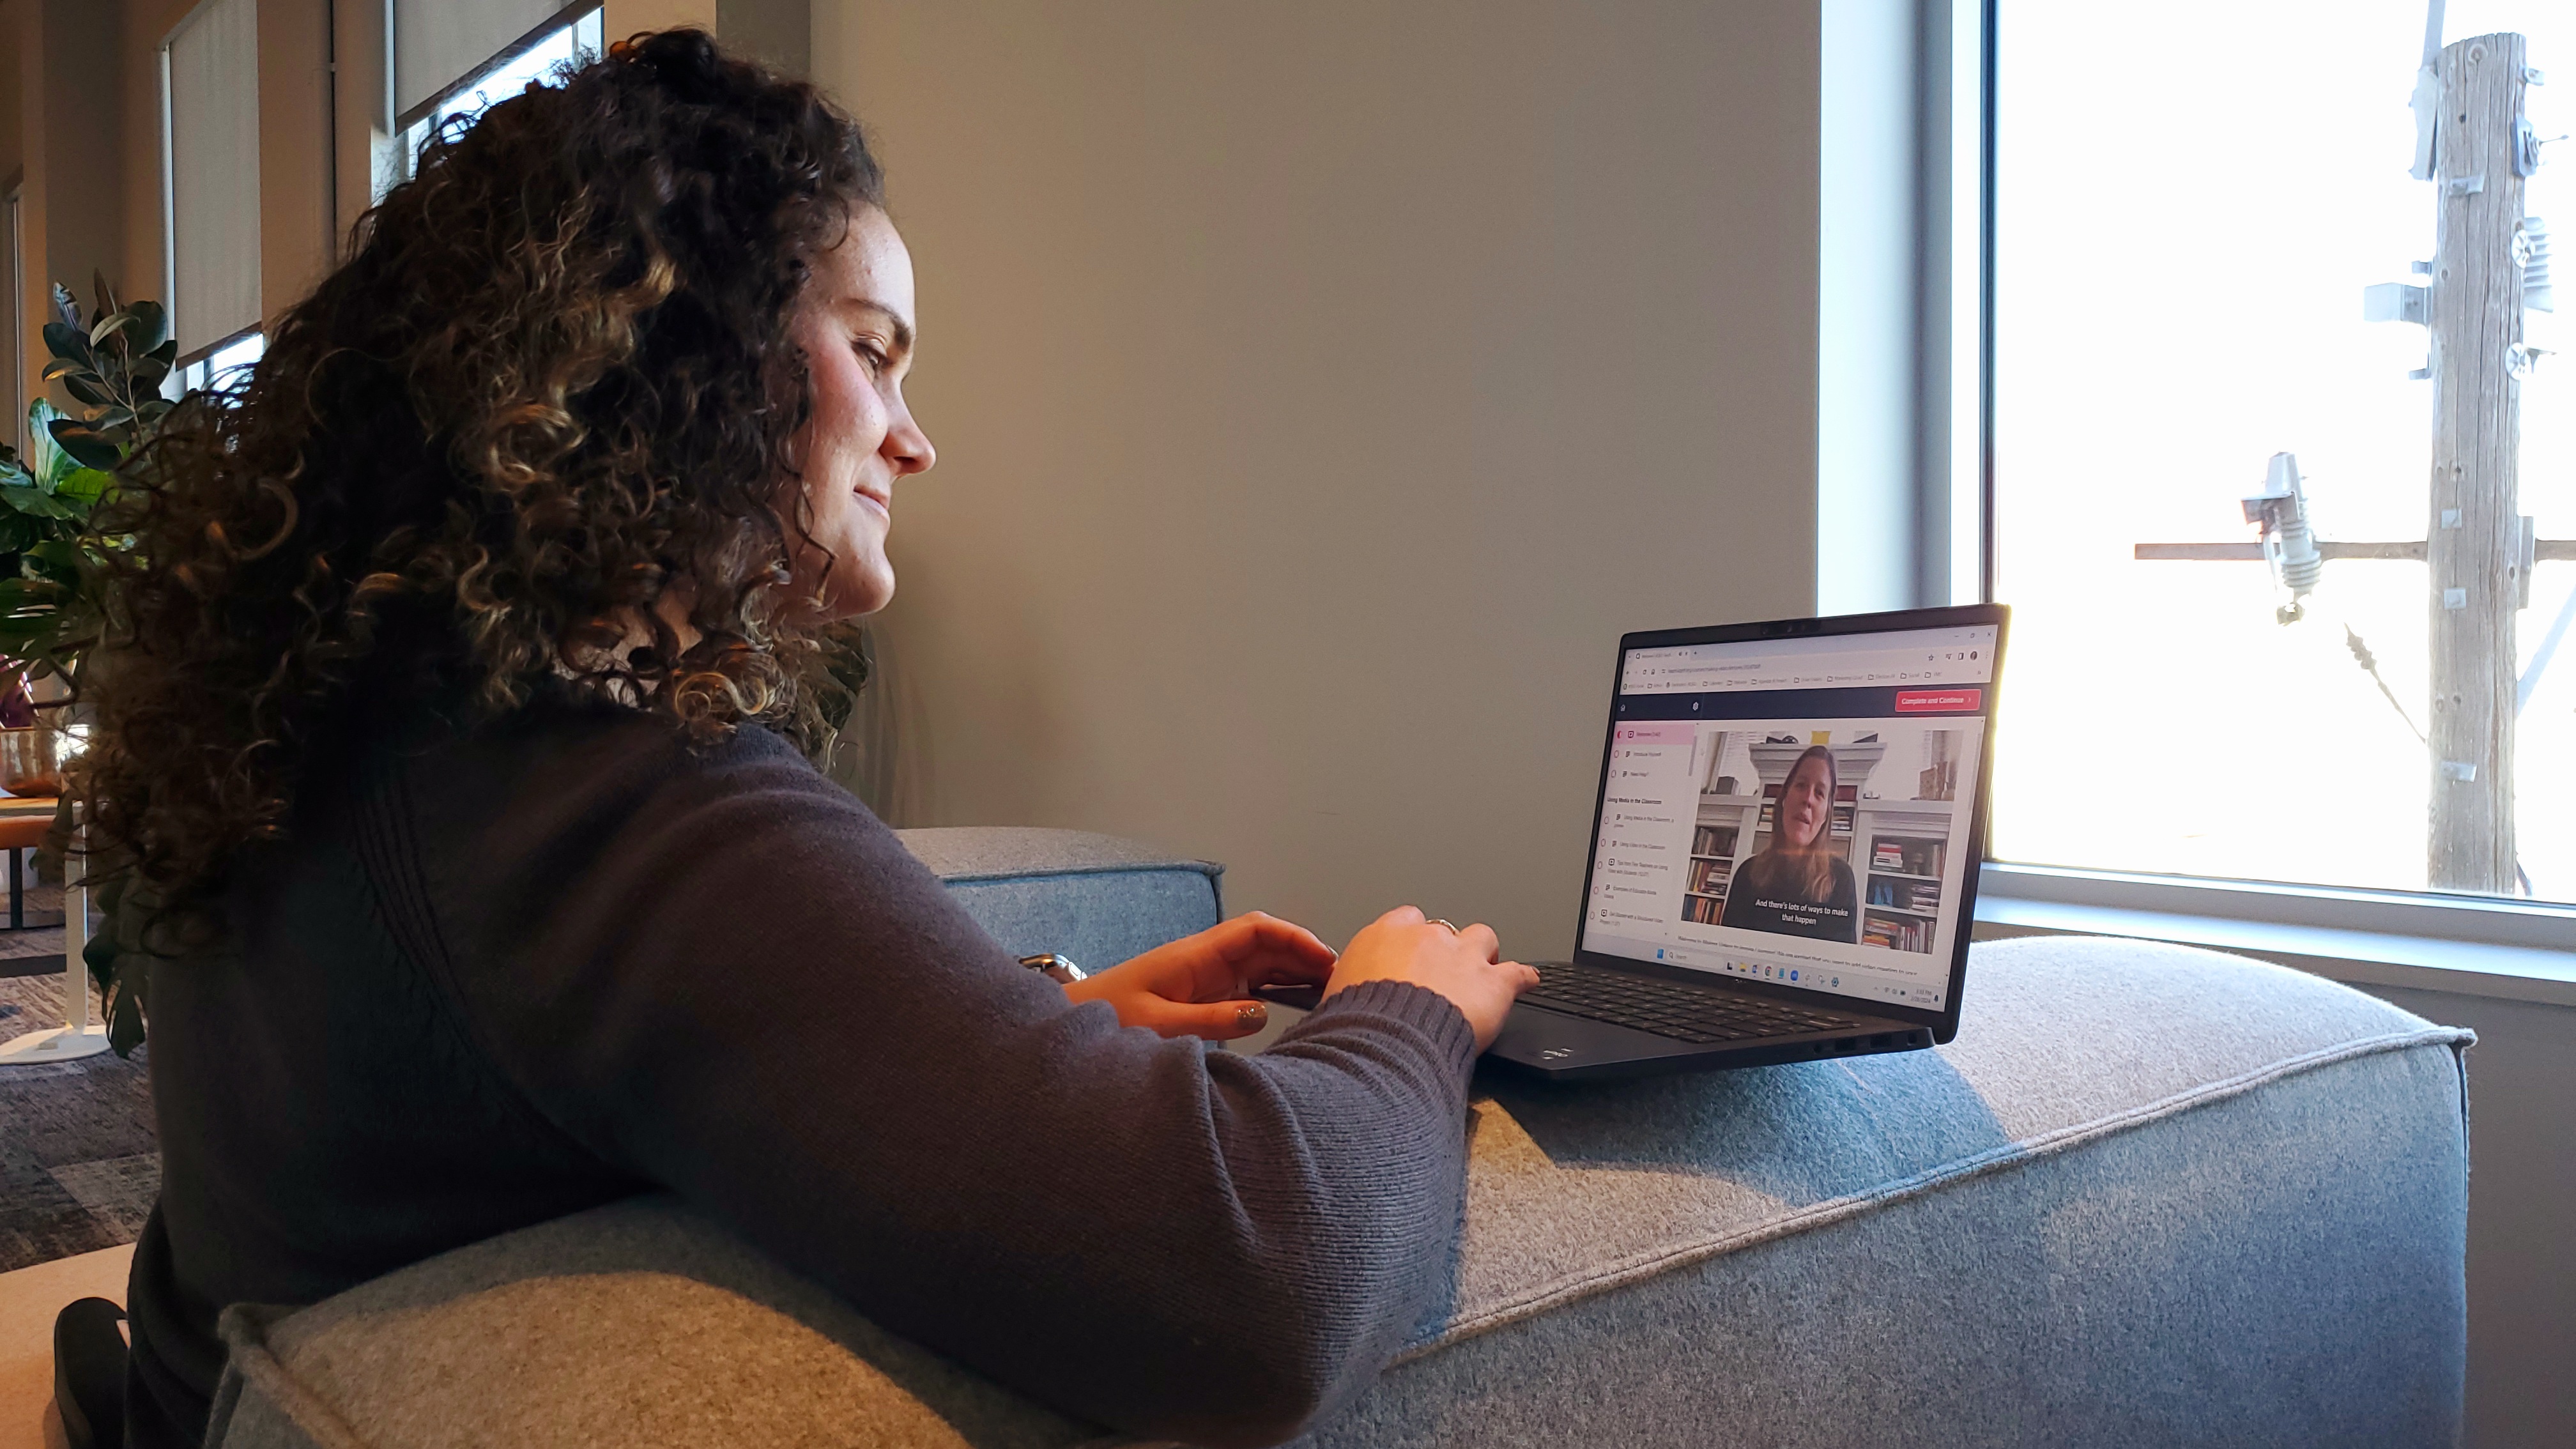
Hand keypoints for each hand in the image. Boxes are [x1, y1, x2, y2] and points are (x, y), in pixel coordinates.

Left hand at [1064, 912, 1337, 1040]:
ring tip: (1329, 991)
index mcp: (1195, 955)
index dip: (1294, 938)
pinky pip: (1251, 986)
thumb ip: (1209, 1019)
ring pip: (1262, 964)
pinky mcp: (1205, 997)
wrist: (1075, 1022)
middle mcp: (1206, 960)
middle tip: (1341, 978)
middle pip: (1267, 945)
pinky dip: (1277, 990)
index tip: (1325, 957)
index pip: (1255, 931)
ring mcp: (1207, 977)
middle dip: (1304, 955)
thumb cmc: (1107, 1016)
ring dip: (1294, 972)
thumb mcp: (1158, 1024)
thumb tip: (1261, 1012)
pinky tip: (1297, 1005)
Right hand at [1322, 906, 1538, 1051]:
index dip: (1410, 940)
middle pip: (1443, 930)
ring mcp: (1463, 956)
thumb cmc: (1356, 1024)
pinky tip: (1528, 982)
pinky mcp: (1493, 983)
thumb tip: (1338, 1004)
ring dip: (1483, 954)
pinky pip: (1518, 974)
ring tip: (1483, 969)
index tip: (1409, 956)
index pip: (1404, 921)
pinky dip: (1524, 979)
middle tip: (1441, 972)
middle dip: (1444, 949)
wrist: (1385, 1041)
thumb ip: (1347, 988)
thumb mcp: (1335, 999)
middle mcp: (1426, 937)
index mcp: (1384, 935)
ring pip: (1482, 938)